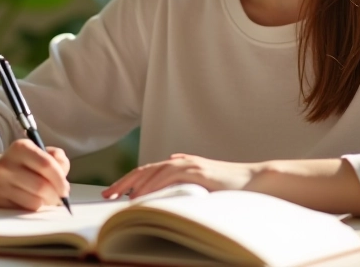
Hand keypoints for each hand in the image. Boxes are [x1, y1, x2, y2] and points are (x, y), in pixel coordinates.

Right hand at [0, 139, 70, 210]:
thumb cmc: (23, 165)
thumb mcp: (39, 153)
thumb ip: (57, 158)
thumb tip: (63, 172)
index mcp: (20, 147)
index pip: (46, 164)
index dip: (60, 179)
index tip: (65, 188)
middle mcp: (6, 165)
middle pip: (41, 186)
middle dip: (56, 195)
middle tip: (60, 197)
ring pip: (34, 202)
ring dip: (45, 203)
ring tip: (45, 198)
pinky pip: (24, 211)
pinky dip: (34, 209)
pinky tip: (32, 201)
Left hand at [102, 153, 261, 199]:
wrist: (254, 180)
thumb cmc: (230, 186)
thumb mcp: (202, 184)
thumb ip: (186, 178)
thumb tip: (170, 175)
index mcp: (179, 165)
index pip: (146, 172)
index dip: (127, 182)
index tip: (112, 194)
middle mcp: (180, 162)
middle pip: (143, 171)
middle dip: (122, 183)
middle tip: (106, 196)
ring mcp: (187, 165)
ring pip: (152, 172)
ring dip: (132, 186)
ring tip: (117, 198)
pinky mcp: (195, 171)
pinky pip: (167, 177)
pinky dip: (151, 186)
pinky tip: (140, 196)